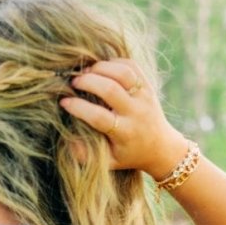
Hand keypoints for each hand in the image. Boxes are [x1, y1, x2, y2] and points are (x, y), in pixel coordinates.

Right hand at [58, 57, 188, 180]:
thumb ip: (86, 155)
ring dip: (101, 68)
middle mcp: (136, 113)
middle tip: (73, 82)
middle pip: (110, 89)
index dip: (78, 107)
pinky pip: (132, 66)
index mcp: (124, 132)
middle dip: (87, 81)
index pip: (98, 117)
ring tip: (87, 72)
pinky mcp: (148, 85)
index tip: (64, 102)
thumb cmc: (129, 155)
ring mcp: (144, 96)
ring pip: (122, 73)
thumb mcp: (108, 162)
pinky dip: (114, 62)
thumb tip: (68, 140)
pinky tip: (102, 68)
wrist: (161, 147)